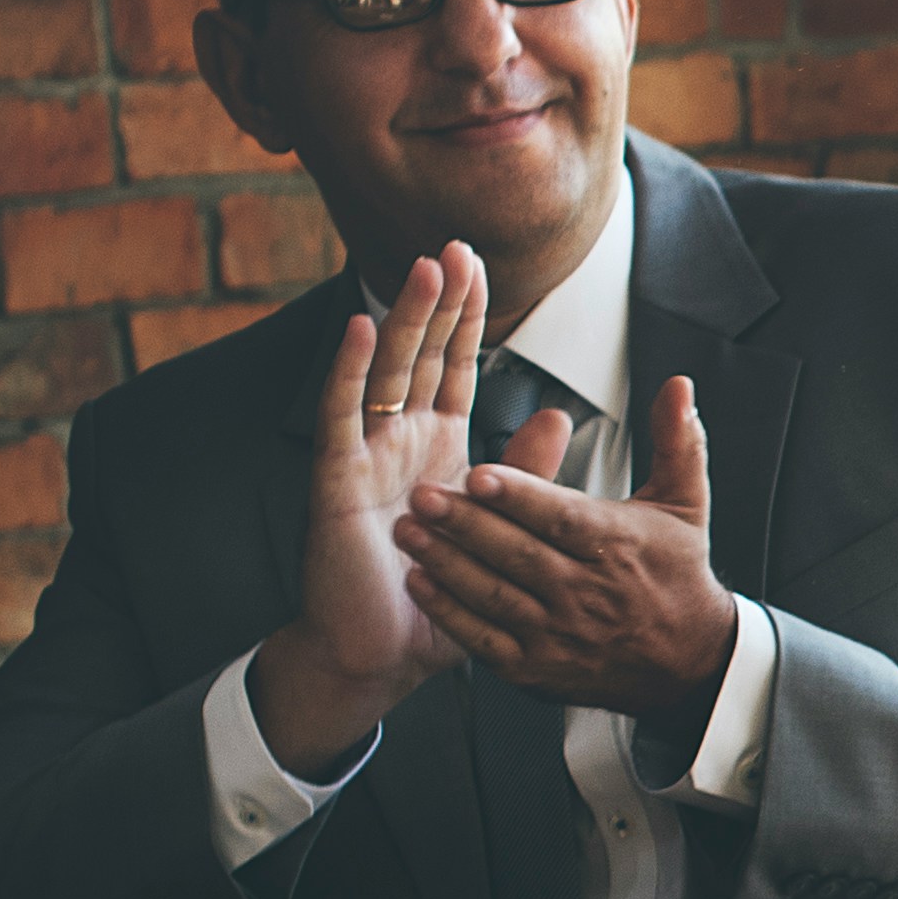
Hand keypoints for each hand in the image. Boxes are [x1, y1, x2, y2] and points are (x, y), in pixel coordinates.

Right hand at [249, 252, 500, 772]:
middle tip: (457, 244)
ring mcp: (365, 455)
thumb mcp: (498, 528)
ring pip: (385, 372)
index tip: (479, 263)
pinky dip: (347, 369)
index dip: (466, 317)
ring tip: (425, 267)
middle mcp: (399, 442)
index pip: (455, 367)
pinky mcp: (337, 479)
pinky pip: (340, 415)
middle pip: (420, 355)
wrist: (382, 655)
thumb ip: (526, 472)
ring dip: (404, 318)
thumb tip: (560, 414)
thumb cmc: (437, 595)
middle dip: (439, 301)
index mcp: (439, 449)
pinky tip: (358, 325)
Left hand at [400, 371, 744, 721]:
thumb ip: (675, 441)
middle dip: (466, 524)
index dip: (519, 495)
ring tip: (408, 531)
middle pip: (518, 555)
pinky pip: (484, 639)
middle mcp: (586, 592)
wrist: (688, 663)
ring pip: (494, 595)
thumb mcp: (685, 505)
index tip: (479, 472)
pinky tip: (420, 582)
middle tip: (421, 494)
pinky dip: (449, 613)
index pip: (561, 518)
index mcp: (617, 546)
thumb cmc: (676, 575)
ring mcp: (559, 634)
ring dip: (446, 564)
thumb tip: (677, 384)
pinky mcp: (537, 667)